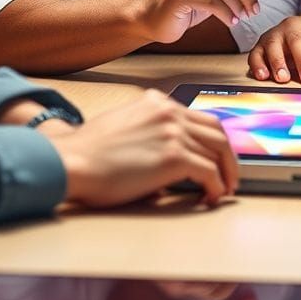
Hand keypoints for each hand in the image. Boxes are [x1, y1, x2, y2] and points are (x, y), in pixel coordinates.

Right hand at [46, 89, 239, 206]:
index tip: (217, 156)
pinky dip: (216, 187)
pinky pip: (210, 173)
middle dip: (228, 155)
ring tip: (225, 189)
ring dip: (227, 173)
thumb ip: (149, 131)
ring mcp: (173, 132)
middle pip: (217, 130)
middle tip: (229, 174)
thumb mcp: (123, 125)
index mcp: (156, 101)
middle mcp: (169, 111)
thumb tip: (165, 158)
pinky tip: (211, 198)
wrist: (70, 161)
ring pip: (219, 150)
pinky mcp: (174, 156)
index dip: (213, 139)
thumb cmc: (87, 152)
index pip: (199, 117)